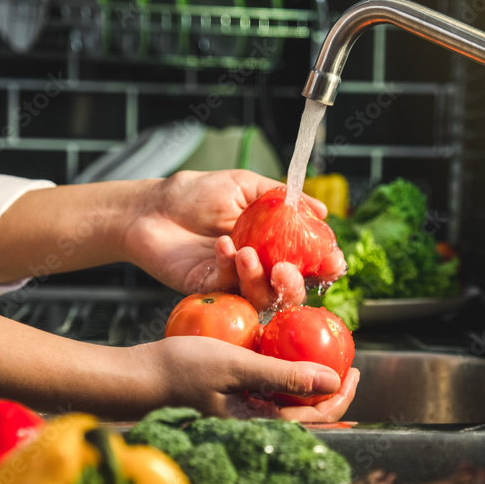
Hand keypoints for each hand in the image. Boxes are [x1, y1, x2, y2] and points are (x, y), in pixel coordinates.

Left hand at [126, 170, 346, 309]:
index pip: (308, 262)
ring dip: (258, 278)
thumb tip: (321, 210)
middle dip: (294, 285)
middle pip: (289, 291)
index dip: (325, 266)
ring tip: (246, 252)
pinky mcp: (209, 291)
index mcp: (273, 244)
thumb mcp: (243, 186)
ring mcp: (234, 283)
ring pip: (260, 297)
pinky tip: (221, 245)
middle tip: (284, 269)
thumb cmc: (195, 194)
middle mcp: (258, 268)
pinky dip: (227, 267)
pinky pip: (228, 288)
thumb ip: (280, 197)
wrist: (151, 207)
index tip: (333, 260)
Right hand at [149, 336, 359, 421]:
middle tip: (346, 363)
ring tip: (322, 359)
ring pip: (287, 406)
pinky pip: (267, 395)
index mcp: (260, 424)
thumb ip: (283, 375)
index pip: (317, 418)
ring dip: (308, 385)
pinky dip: (283, 378)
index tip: (354, 370)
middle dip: (331, 392)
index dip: (342, 397)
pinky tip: (284, 357)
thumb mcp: (236, 365)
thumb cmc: (180, 370)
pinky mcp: (229, 403)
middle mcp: (254, 425)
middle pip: (307, 416)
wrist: (134, 379)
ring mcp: (241, 416)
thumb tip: (332, 382)